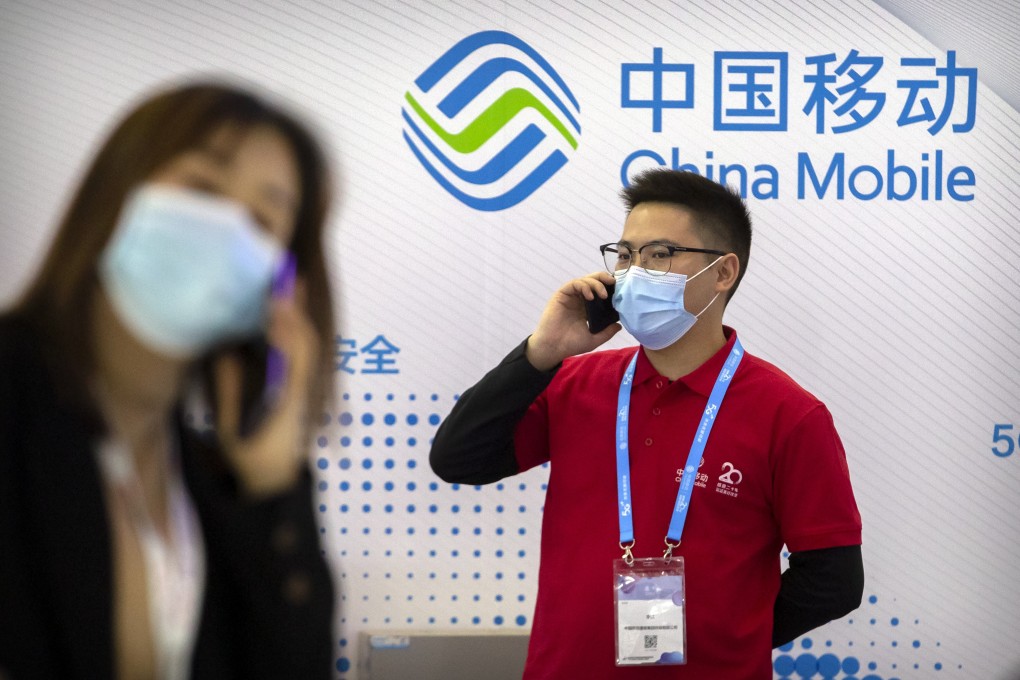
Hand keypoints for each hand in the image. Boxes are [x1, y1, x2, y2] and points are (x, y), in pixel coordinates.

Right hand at [212, 280, 318, 497]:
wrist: (272, 479)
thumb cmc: (249, 451)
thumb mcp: (232, 421)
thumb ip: (229, 383)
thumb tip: (225, 344)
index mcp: (285, 395)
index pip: (291, 352)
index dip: (285, 324)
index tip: (275, 298)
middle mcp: (300, 387)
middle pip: (303, 342)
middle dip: (295, 310)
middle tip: (284, 276)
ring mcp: (303, 387)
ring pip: (306, 346)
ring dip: (298, 315)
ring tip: (289, 284)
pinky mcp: (300, 388)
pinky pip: (303, 354)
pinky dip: (297, 331)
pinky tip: (287, 314)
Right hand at [526, 271, 620, 370]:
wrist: (554, 348)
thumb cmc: (571, 344)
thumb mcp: (594, 339)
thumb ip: (607, 332)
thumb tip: (620, 325)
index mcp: (587, 308)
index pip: (599, 292)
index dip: (609, 288)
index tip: (620, 290)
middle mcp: (579, 300)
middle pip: (593, 281)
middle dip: (604, 279)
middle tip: (614, 282)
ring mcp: (570, 296)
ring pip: (585, 280)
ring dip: (596, 283)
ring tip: (603, 295)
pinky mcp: (561, 295)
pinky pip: (574, 284)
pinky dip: (584, 286)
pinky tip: (590, 296)